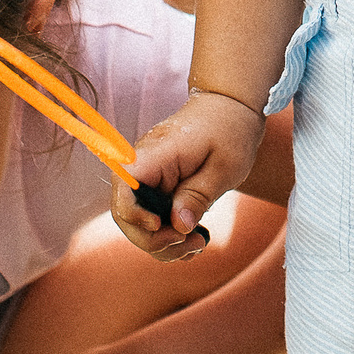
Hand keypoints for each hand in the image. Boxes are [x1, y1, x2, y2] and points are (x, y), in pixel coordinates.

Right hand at [111, 91, 265, 259]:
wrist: (231, 108)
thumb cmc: (229, 130)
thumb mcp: (224, 166)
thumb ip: (198, 195)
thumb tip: (178, 226)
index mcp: (155, 154)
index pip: (123, 186)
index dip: (133, 214)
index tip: (162, 225)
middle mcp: (144, 167)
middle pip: (126, 215)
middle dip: (154, 240)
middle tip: (192, 241)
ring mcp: (150, 181)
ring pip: (139, 225)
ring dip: (166, 244)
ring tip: (200, 243)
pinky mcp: (159, 191)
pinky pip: (154, 220)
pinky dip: (171, 237)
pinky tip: (195, 239)